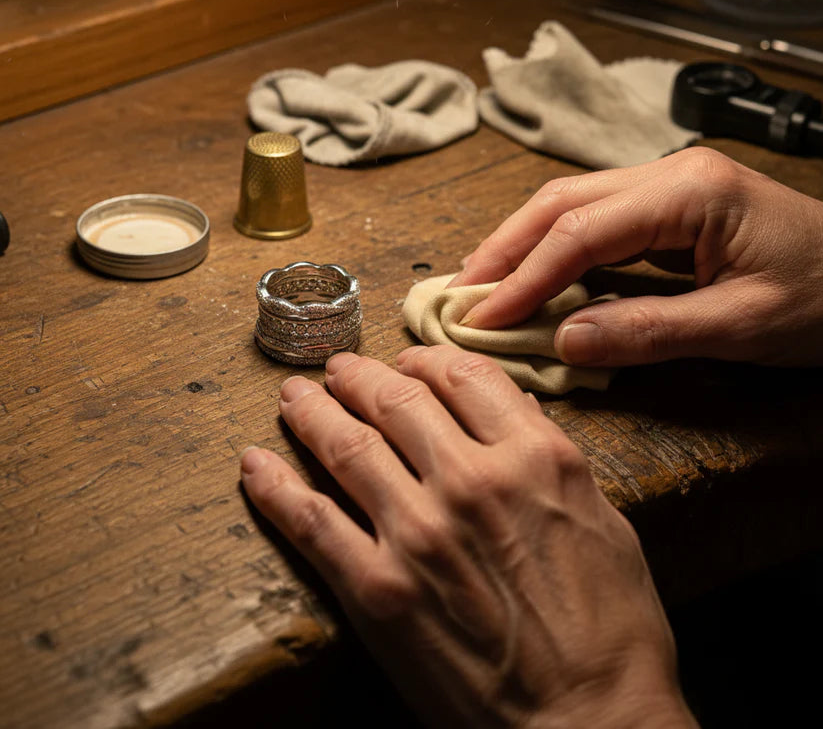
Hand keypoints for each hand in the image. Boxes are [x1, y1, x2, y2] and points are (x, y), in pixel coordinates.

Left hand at [241, 348, 695, 727]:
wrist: (591, 724)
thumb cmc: (611, 630)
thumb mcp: (605, 522)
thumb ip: (552, 458)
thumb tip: (515, 412)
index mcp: (534, 458)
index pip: (463, 377)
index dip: (426, 358)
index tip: (407, 360)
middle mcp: (471, 481)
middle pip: (396, 399)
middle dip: (359, 375)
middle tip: (338, 368)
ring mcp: (418, 532)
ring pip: (346, 445)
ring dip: (312, 411)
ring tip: (293, 396)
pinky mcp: (377, 590)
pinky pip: (311, 521)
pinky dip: (274, 486)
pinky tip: (253, 463)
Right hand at [450, 147, 822, 366]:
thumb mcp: (743, 324)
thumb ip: (650, 330)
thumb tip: (563, 341)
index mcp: (689, 191)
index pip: (581, 231)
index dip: (524, 276)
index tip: (483, 317)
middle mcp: (669, 175)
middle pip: (561, 202)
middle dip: (504, 248)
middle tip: (461, 294)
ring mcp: (668, 187)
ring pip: (571, 206)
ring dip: (521, 246)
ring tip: (480, 284)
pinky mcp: (669, 210)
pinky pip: (595, 223)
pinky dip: (554, 252)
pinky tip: (530, 276)